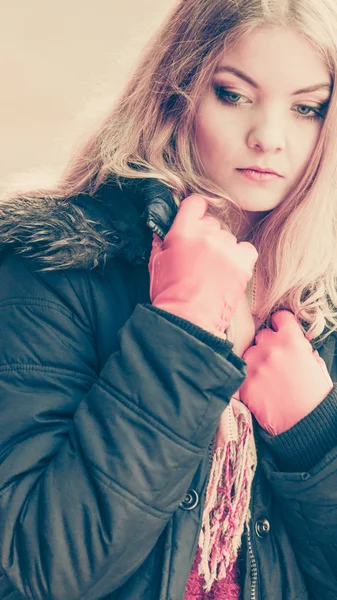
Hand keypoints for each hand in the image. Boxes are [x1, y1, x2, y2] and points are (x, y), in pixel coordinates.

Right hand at [149, 194, 257, 337]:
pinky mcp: (243, 263)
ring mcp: (227, 248)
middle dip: (206, 237)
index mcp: (183, 231)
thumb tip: (162, 226)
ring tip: (213, 272)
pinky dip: (240, 257)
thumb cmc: (169, 294)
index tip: (195, 221)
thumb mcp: (156, 262)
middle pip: (213, 223)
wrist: (188, 321)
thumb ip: (161, 239)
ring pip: (228, 238)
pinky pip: (247, 249)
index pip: (195, 203)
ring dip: (222, 250)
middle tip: (199, 259)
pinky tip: (229, 271)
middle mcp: (207, 235)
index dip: (195, 212)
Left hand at [240, 310, 332, 434]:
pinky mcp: (245, 383)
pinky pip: (242, 374)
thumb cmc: (316, 396)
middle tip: (275, 360)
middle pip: (262, 335)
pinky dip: (249, 380)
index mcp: (292, 340)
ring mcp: (256, 365)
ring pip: (249, 354)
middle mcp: (271, 348)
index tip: (280, 329)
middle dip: (268, 345)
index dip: (281, 324)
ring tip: (266, 378)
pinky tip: (260, 390)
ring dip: (255, 362)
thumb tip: (294, 345)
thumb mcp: (315, 365)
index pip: (280, 317)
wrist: (307, 424)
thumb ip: (301, 349)